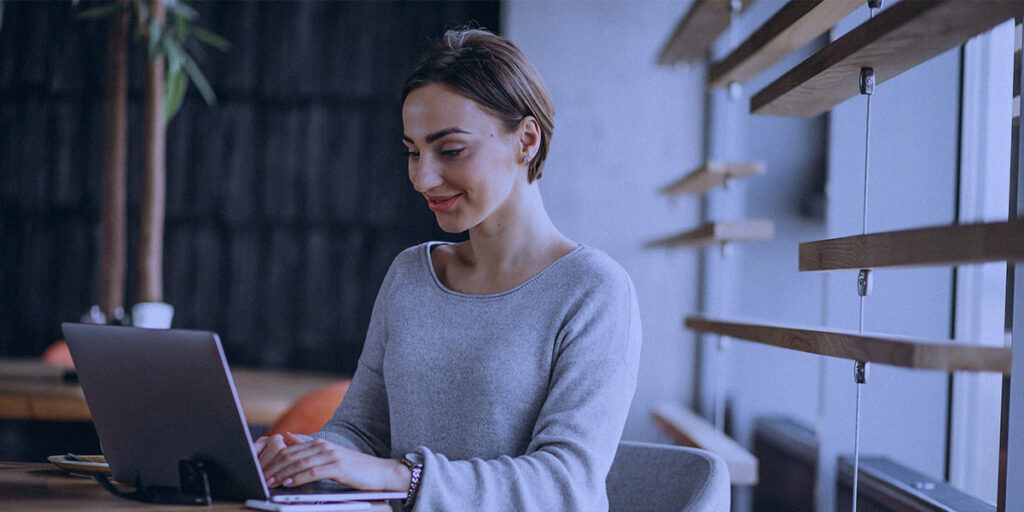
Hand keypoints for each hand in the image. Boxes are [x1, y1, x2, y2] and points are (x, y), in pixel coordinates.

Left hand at [258, 432, 410, 491]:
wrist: (380, 472)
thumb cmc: (354, 468)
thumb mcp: (329, 456)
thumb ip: (307, 447)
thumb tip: (286, 437)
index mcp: (319, 443)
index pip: (289, 451)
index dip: (273, 461)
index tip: (261, 471)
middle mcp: (323, 446)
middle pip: (291, 456)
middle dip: (273, 468)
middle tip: (261, 478)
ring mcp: (331, 455)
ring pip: (299, 464)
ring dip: (282, 474)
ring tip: (270, 482)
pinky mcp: (337, 466)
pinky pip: (313, 472)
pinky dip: (298, 478)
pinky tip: (289, 483)